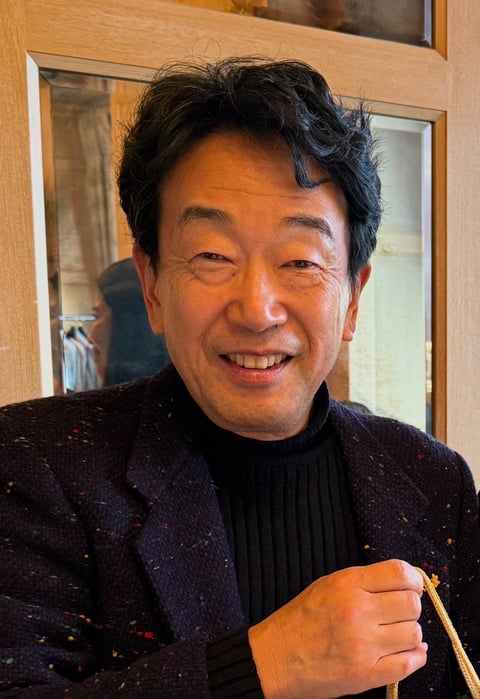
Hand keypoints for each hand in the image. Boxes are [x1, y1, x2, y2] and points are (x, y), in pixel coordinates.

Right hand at [248, 559, 426, 698]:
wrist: (274, 658)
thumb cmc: (301, 620)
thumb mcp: (328, 585)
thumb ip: (365, 582)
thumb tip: (407, 583)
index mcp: (347, 584)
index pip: (400, 573)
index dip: (414, 580)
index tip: (413, 586)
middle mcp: (357, 612)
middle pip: (412, 604)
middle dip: (410, 607)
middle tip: (398, 612)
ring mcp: (363, 645)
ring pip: (414, 633)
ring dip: (409, 633)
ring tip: (393, 634)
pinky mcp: (365, 674)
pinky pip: (409, 663)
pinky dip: (414, 657)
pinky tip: (406, 651)